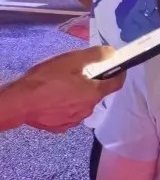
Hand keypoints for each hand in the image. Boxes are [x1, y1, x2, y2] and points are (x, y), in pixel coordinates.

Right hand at [10, 46, 125, 132]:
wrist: (21, 103)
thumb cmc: (46, 80)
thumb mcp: (71, 60)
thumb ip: (94, 56)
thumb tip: (111, 53)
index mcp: (94, 92)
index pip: (117, 83)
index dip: (119, 74)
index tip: (117, 67)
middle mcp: (89, 108)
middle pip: (97, 93)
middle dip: (92, 83)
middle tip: (77, 74)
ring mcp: (75, 120)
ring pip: (82, 104)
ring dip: (78, 95)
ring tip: (61, 87)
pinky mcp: (61, 127)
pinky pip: (69, 113)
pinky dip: (66, 106)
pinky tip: (53, 100)